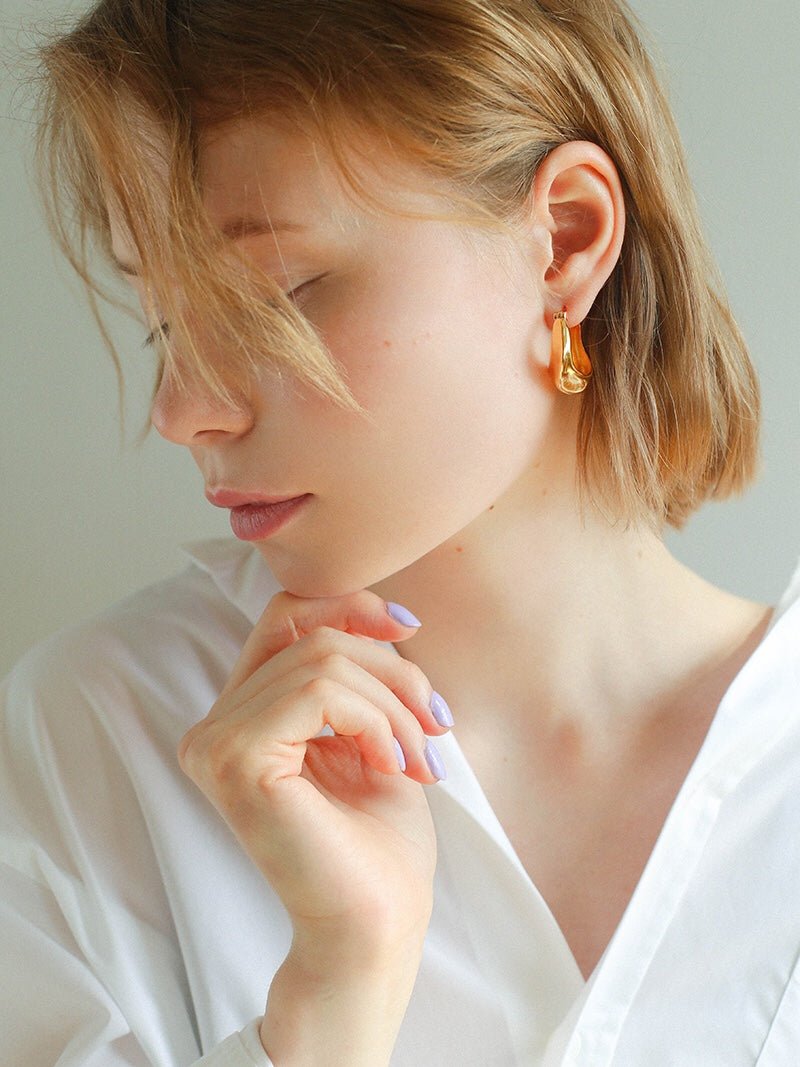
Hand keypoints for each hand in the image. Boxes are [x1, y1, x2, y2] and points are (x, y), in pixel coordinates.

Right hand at [178, 589, 449, 957]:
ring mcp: (216, 742)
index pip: (284, 616)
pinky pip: (318, 694)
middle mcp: (215, 725)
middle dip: (393, 674)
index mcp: (243, 715)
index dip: (349, 605)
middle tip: (436, 728)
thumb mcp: (372, 730)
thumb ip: (356, 673)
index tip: (409, 628)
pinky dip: (374, 721)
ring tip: (420, 758)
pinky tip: (392, 766)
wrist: (377, 923)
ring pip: (322, 662)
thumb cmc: (378, 839)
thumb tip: (381, 617)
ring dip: (393, 705)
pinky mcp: (235, 760)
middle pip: (313, 636)